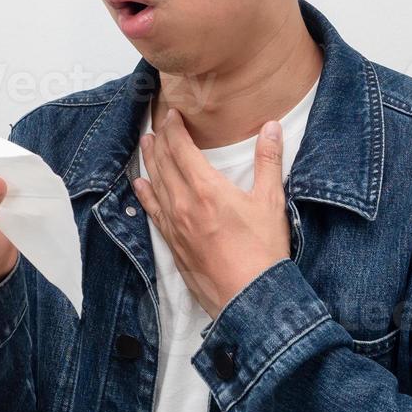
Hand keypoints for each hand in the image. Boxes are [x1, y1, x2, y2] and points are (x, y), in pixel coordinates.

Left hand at [131, 108, 290, 319]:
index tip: (172, 114)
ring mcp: (175, 225)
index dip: (173, 128)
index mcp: (207, 189)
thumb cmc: (263, 252)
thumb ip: (268, 161)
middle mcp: (184, 204)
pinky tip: (140, 185)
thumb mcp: (271, 201)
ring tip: (145, 144)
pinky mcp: (173, 244)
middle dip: (160, 140)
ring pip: (155, 184)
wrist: (249, 297)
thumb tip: (270, 128)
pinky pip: (152, 211)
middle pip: (164, 163)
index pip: (181, 148)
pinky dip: (145, 194)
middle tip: (157, 124)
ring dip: (150, 161)